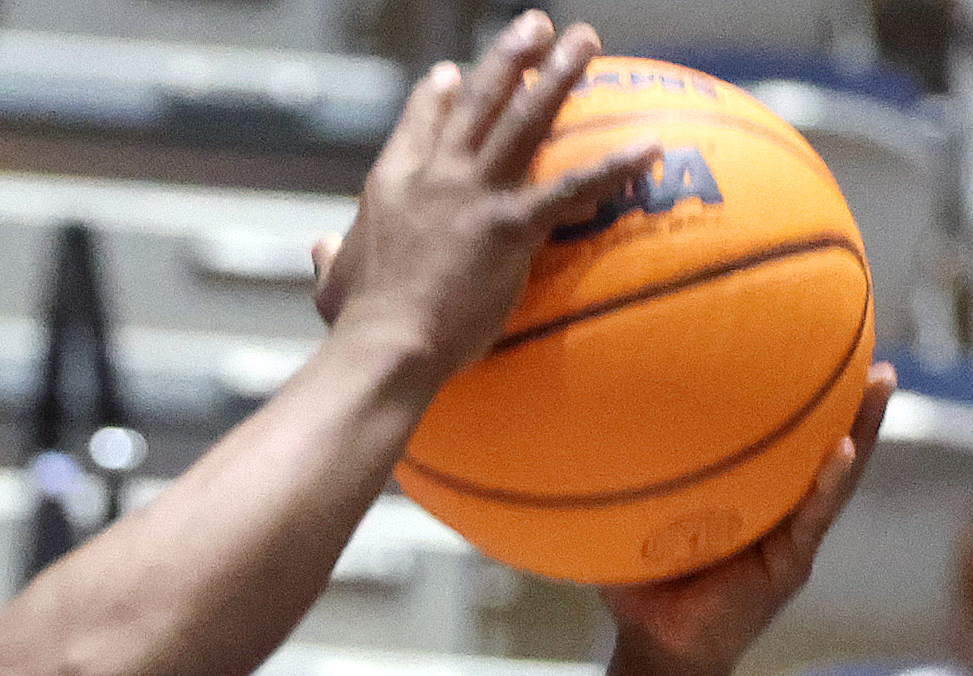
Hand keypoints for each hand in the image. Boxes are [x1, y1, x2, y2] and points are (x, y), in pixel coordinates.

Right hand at [313, 13, 660, 382]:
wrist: (383, 346)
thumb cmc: (357, 324)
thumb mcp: (331, 284)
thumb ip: (330, 257)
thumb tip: (321, 245)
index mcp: (392, 185)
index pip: (417, 126)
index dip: (432, 97)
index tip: (447, 74)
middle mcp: (436, 176)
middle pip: (479, 103)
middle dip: (508, 58)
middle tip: (535, 26)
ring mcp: (475, 196)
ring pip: (525, 121)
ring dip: (559, 75)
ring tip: (585, 40)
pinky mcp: (510, 226)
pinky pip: (572, 189)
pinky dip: (614, 167)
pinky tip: (651, 147)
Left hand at [599, 365, 894, 671]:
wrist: (655, 648)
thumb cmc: (638, 585)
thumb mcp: (627, 524)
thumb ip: (619, 481)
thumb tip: (569, 423)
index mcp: (747, 495)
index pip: (779, 436)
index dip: (798, 394)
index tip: (812, 337)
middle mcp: (777, 509)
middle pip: (822, 442)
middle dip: (849, 397)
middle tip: (869, 343)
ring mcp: (790, 536)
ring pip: (838, 473)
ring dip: (863, 428)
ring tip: (883, 383)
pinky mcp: (790, 565)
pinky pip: (815, 518)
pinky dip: (831, 484)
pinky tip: (844, 450)